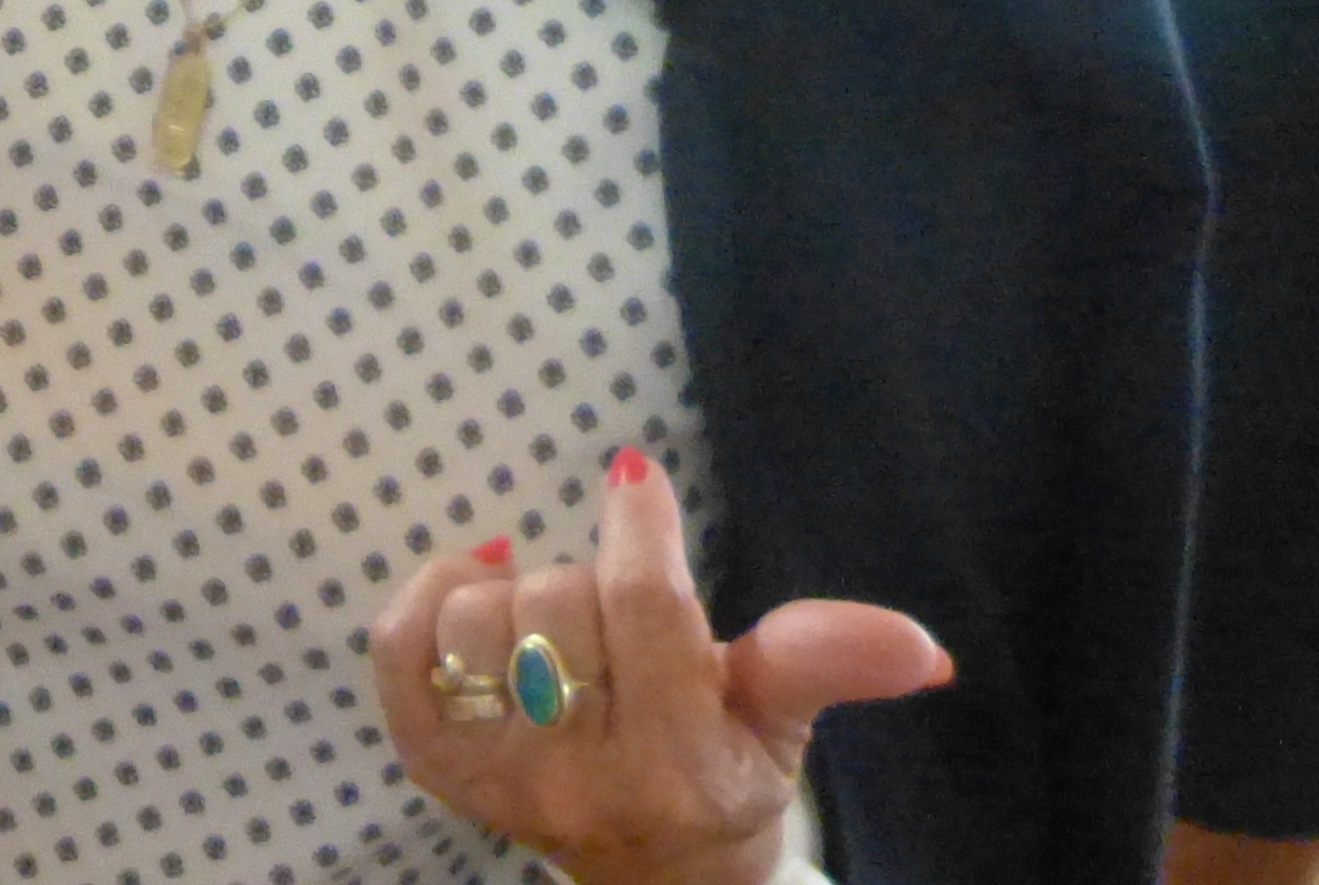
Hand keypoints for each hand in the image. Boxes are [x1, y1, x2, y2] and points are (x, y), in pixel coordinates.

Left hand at [371, 450, 951, 884]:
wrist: (653, 874)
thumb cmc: (722, 778)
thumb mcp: (784, 724)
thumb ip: (826, 663)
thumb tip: (923, 647)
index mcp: (681, 765)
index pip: (643, 607)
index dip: (637, 523)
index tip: (636, 476)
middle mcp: (582, 777)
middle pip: (558, 603)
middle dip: (591, 577)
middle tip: (619, 606)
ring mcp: (497, 777)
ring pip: (476, 619)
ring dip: (514, 592)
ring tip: (559, 616)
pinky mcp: (436, 765)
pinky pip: (398, 649)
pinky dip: (429, 598)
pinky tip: (477, 586)